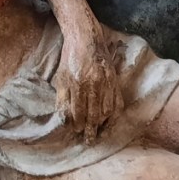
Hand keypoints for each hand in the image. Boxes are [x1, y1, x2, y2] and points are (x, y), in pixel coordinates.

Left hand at [54, 25, 120, 143]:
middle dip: (91, 130)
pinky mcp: (114, 79)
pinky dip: (114, 114)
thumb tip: (64, 118)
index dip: (77, 125)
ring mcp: (107, 82)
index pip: (78, 111)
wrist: (86, 38)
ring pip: (107, 110)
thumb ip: (63, 98)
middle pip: (94, 114)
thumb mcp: (61, 76)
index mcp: (78, 83)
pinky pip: (117, 101)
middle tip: (89, 141)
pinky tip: (110, 122)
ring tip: (99, 134)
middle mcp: (94, 84)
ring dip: (103, 125)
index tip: (76, 133)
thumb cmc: (70, 57)